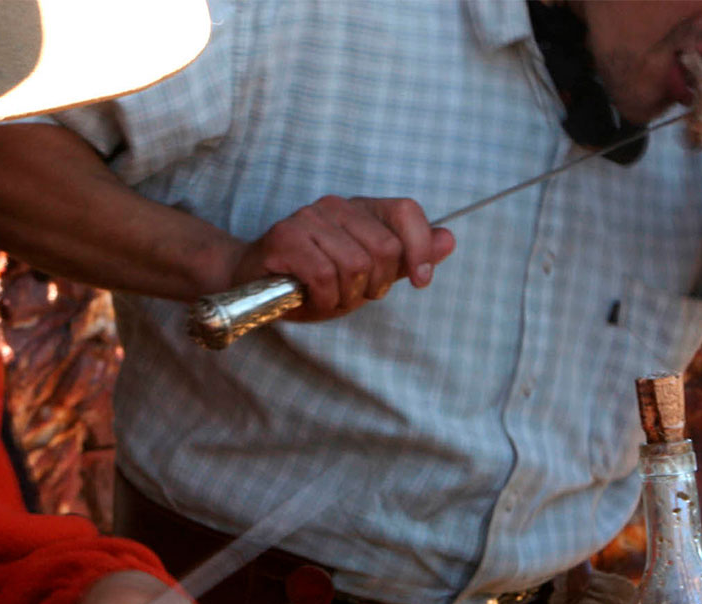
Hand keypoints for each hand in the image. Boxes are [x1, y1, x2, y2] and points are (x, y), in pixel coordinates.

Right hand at [234, 195, 455, 319]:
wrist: (253, 283)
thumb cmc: (313, 282)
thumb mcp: (367, 275)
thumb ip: (406, 259)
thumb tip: (448, 239)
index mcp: (361, 210)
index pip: (406, 211)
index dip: (421, 247)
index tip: (421, 281)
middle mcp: (336, 206)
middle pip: (385, 248)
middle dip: (377, 284)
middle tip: (356, 294)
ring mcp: (309, 218)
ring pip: (356, 265)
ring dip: (347, 296)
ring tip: (329, 296)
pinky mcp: (286, 237)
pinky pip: (325, 276)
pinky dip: (326, 299)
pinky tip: (313, 298)